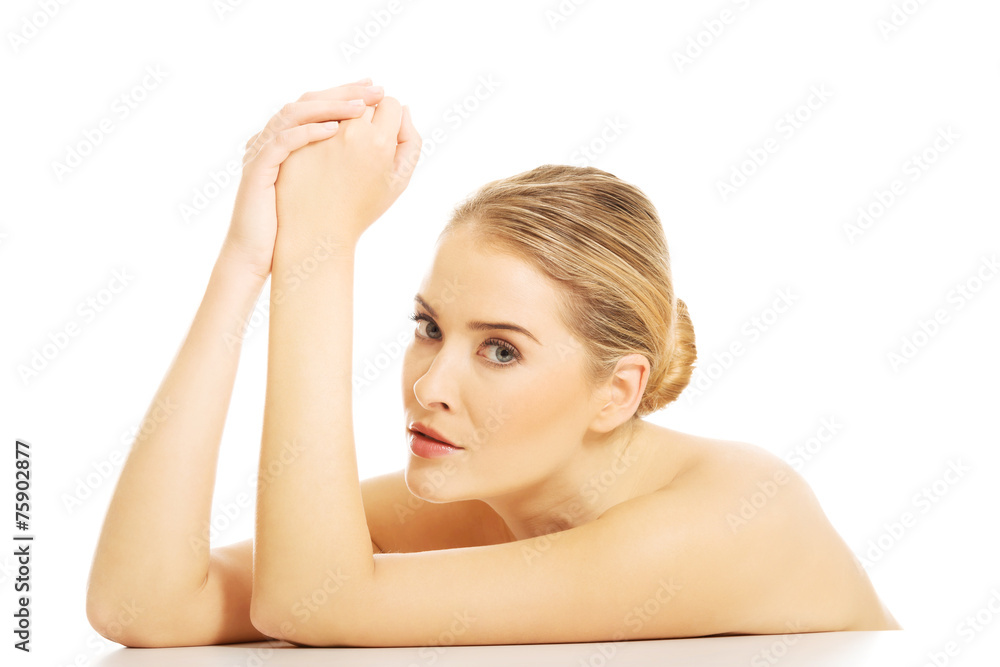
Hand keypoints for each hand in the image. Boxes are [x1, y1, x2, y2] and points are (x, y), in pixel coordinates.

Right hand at [220, 78, 385, 279]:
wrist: (256, 253)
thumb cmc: (289, 226)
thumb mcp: (316, 188)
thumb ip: (332, 164)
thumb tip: (367, 149)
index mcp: (287, 141)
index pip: (317, 106)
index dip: (346, 94)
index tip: (376, 90)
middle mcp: (272, 139)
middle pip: (307, 101)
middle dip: (344, 92)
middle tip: (375, 88)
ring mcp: (262, 151)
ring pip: (294, 114)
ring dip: (330, 107)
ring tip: (360, 107)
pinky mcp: (257, 170)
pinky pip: (282, 141)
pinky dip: (307, 132)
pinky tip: (334, 130)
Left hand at [273, 93, 421, 248]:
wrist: (319, 231)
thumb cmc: (363, 207)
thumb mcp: (399, 180)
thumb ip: (411, 141)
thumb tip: (405, 110)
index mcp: (379, 142)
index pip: (391, 103)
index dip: (391, 115)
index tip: (386, 129)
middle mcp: (349, 132)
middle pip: (364, 101)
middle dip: (367, 111)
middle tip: (366, 132)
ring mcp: (318, 135)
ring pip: (335, 106)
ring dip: (341, 114)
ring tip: (344, 136)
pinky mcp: (295, 138)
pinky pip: (309, 118)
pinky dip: (316, 124)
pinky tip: (321, 142)